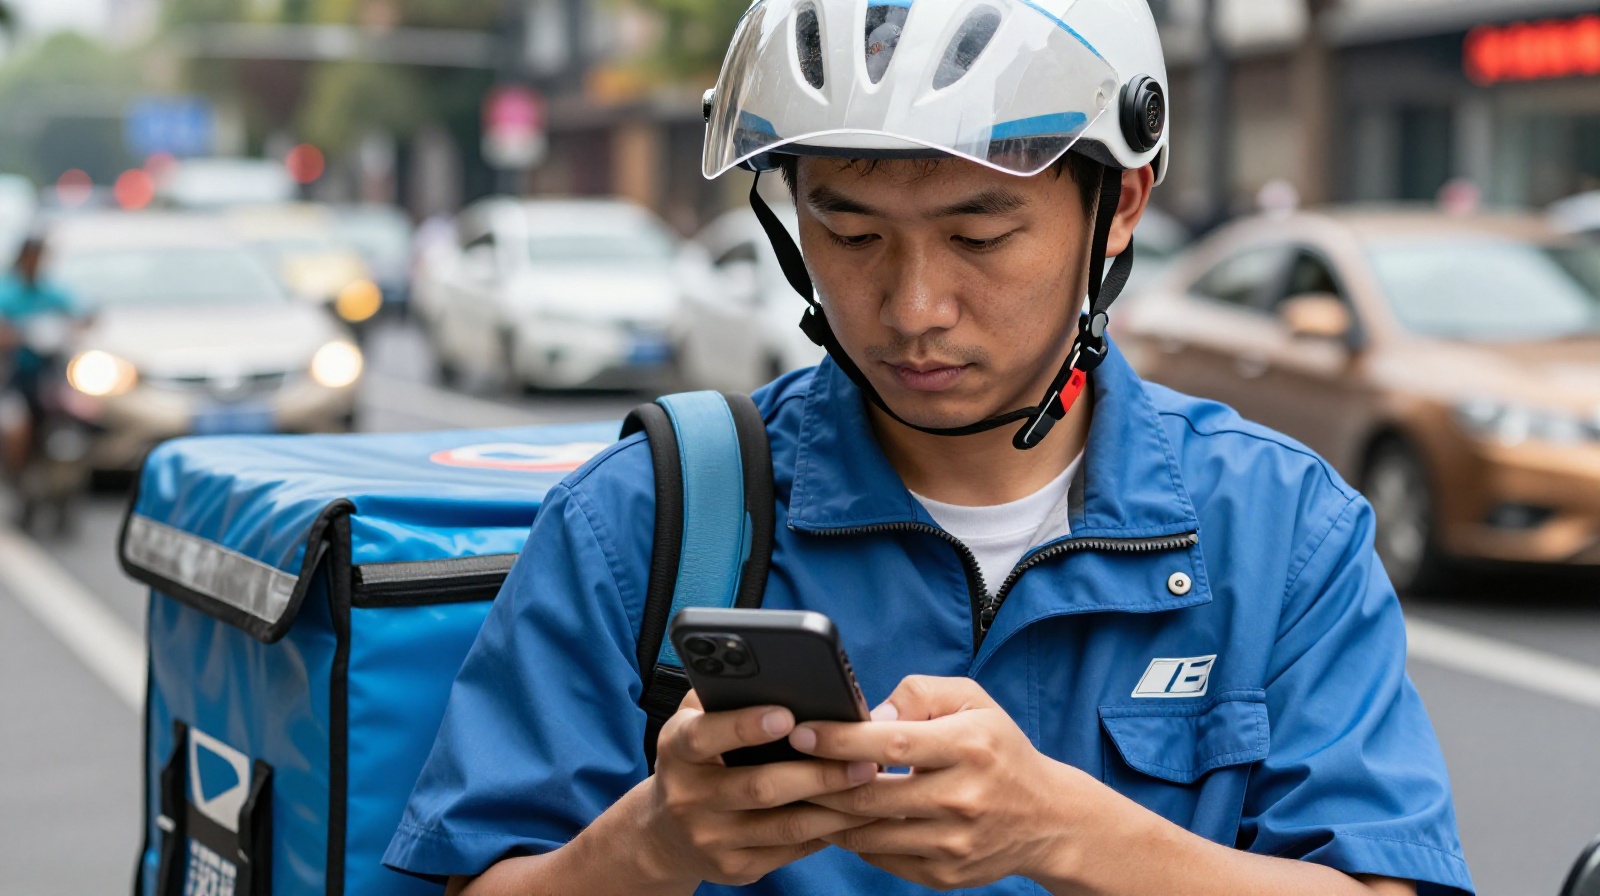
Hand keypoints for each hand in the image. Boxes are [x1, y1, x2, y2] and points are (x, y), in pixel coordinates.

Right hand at [639, 690, 878, 888]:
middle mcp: (688, 798)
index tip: (787, 715)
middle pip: (759, 787)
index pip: (704, 735)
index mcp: (676, 750)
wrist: (667, 834)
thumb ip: (723, 695)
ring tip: (871, 785)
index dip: (744, 726)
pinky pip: (791, 850)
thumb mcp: (694, 722)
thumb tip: (778, 674)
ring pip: (784, 826)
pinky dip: (828, 832)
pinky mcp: (735, 868)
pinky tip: (855, 814)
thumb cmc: (698, 760)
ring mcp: (711, 839)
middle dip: (818, 773)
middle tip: (863, 759)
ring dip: (835, 807)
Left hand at [794, 676, 1098, 890]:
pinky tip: (835, 819)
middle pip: (872, 794)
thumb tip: (865, 716)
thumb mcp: (972, 701)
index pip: (892, 744)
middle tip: (785, 765)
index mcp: (970, 746)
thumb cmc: (998, 749)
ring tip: (799, 793)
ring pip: (868, 832)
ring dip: (827, 814)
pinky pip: (880, 857)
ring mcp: (953, 843)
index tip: (803, 732)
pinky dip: (852, 838)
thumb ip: (917, 694)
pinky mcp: (944, 874)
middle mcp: (964, 798)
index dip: (841, 739)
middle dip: (821, 780)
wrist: (1047, 819)